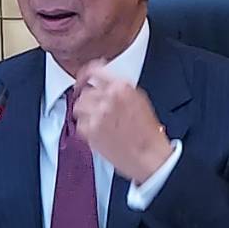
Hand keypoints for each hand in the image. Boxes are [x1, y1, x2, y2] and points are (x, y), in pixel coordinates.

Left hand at [70, 64, 170, 183]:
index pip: (95, 71)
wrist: (149, 156)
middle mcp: (108, 98)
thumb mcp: (139, 101)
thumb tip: (105, 85)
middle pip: (85, 92)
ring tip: (96, 121)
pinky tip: (98, 133)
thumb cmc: (148, 133)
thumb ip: (119, 90)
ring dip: (84, 113)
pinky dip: (85, 128)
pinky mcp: (90, 131)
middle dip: (89, 100)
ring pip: (78, 106)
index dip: (84, 75)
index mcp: (122, 87)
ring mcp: (97, 114)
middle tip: (94, 110)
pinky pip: (79, 124)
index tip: (81, 80)